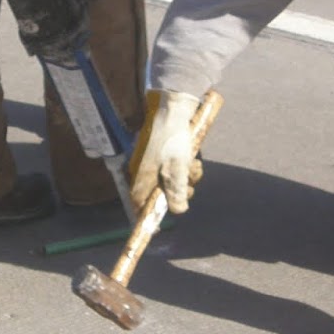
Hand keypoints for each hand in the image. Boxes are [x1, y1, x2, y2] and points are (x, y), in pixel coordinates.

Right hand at [128, 89, 203, 212]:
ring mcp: (159, 161)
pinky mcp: (169, 153)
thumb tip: (178, 211)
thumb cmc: (172, 136)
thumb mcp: (177, 167)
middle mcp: (148, 170)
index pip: (138, 203)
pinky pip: (180, 167)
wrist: (175, 104)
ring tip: (194, 162)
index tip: (156, 228)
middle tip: (190, 184)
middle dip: (180, 192)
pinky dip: (189, 165)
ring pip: (175, 180)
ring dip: (188, 176)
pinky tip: (194, 156)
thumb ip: (176, 190)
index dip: (145, 217)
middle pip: (163, 194)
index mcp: (142, 175)